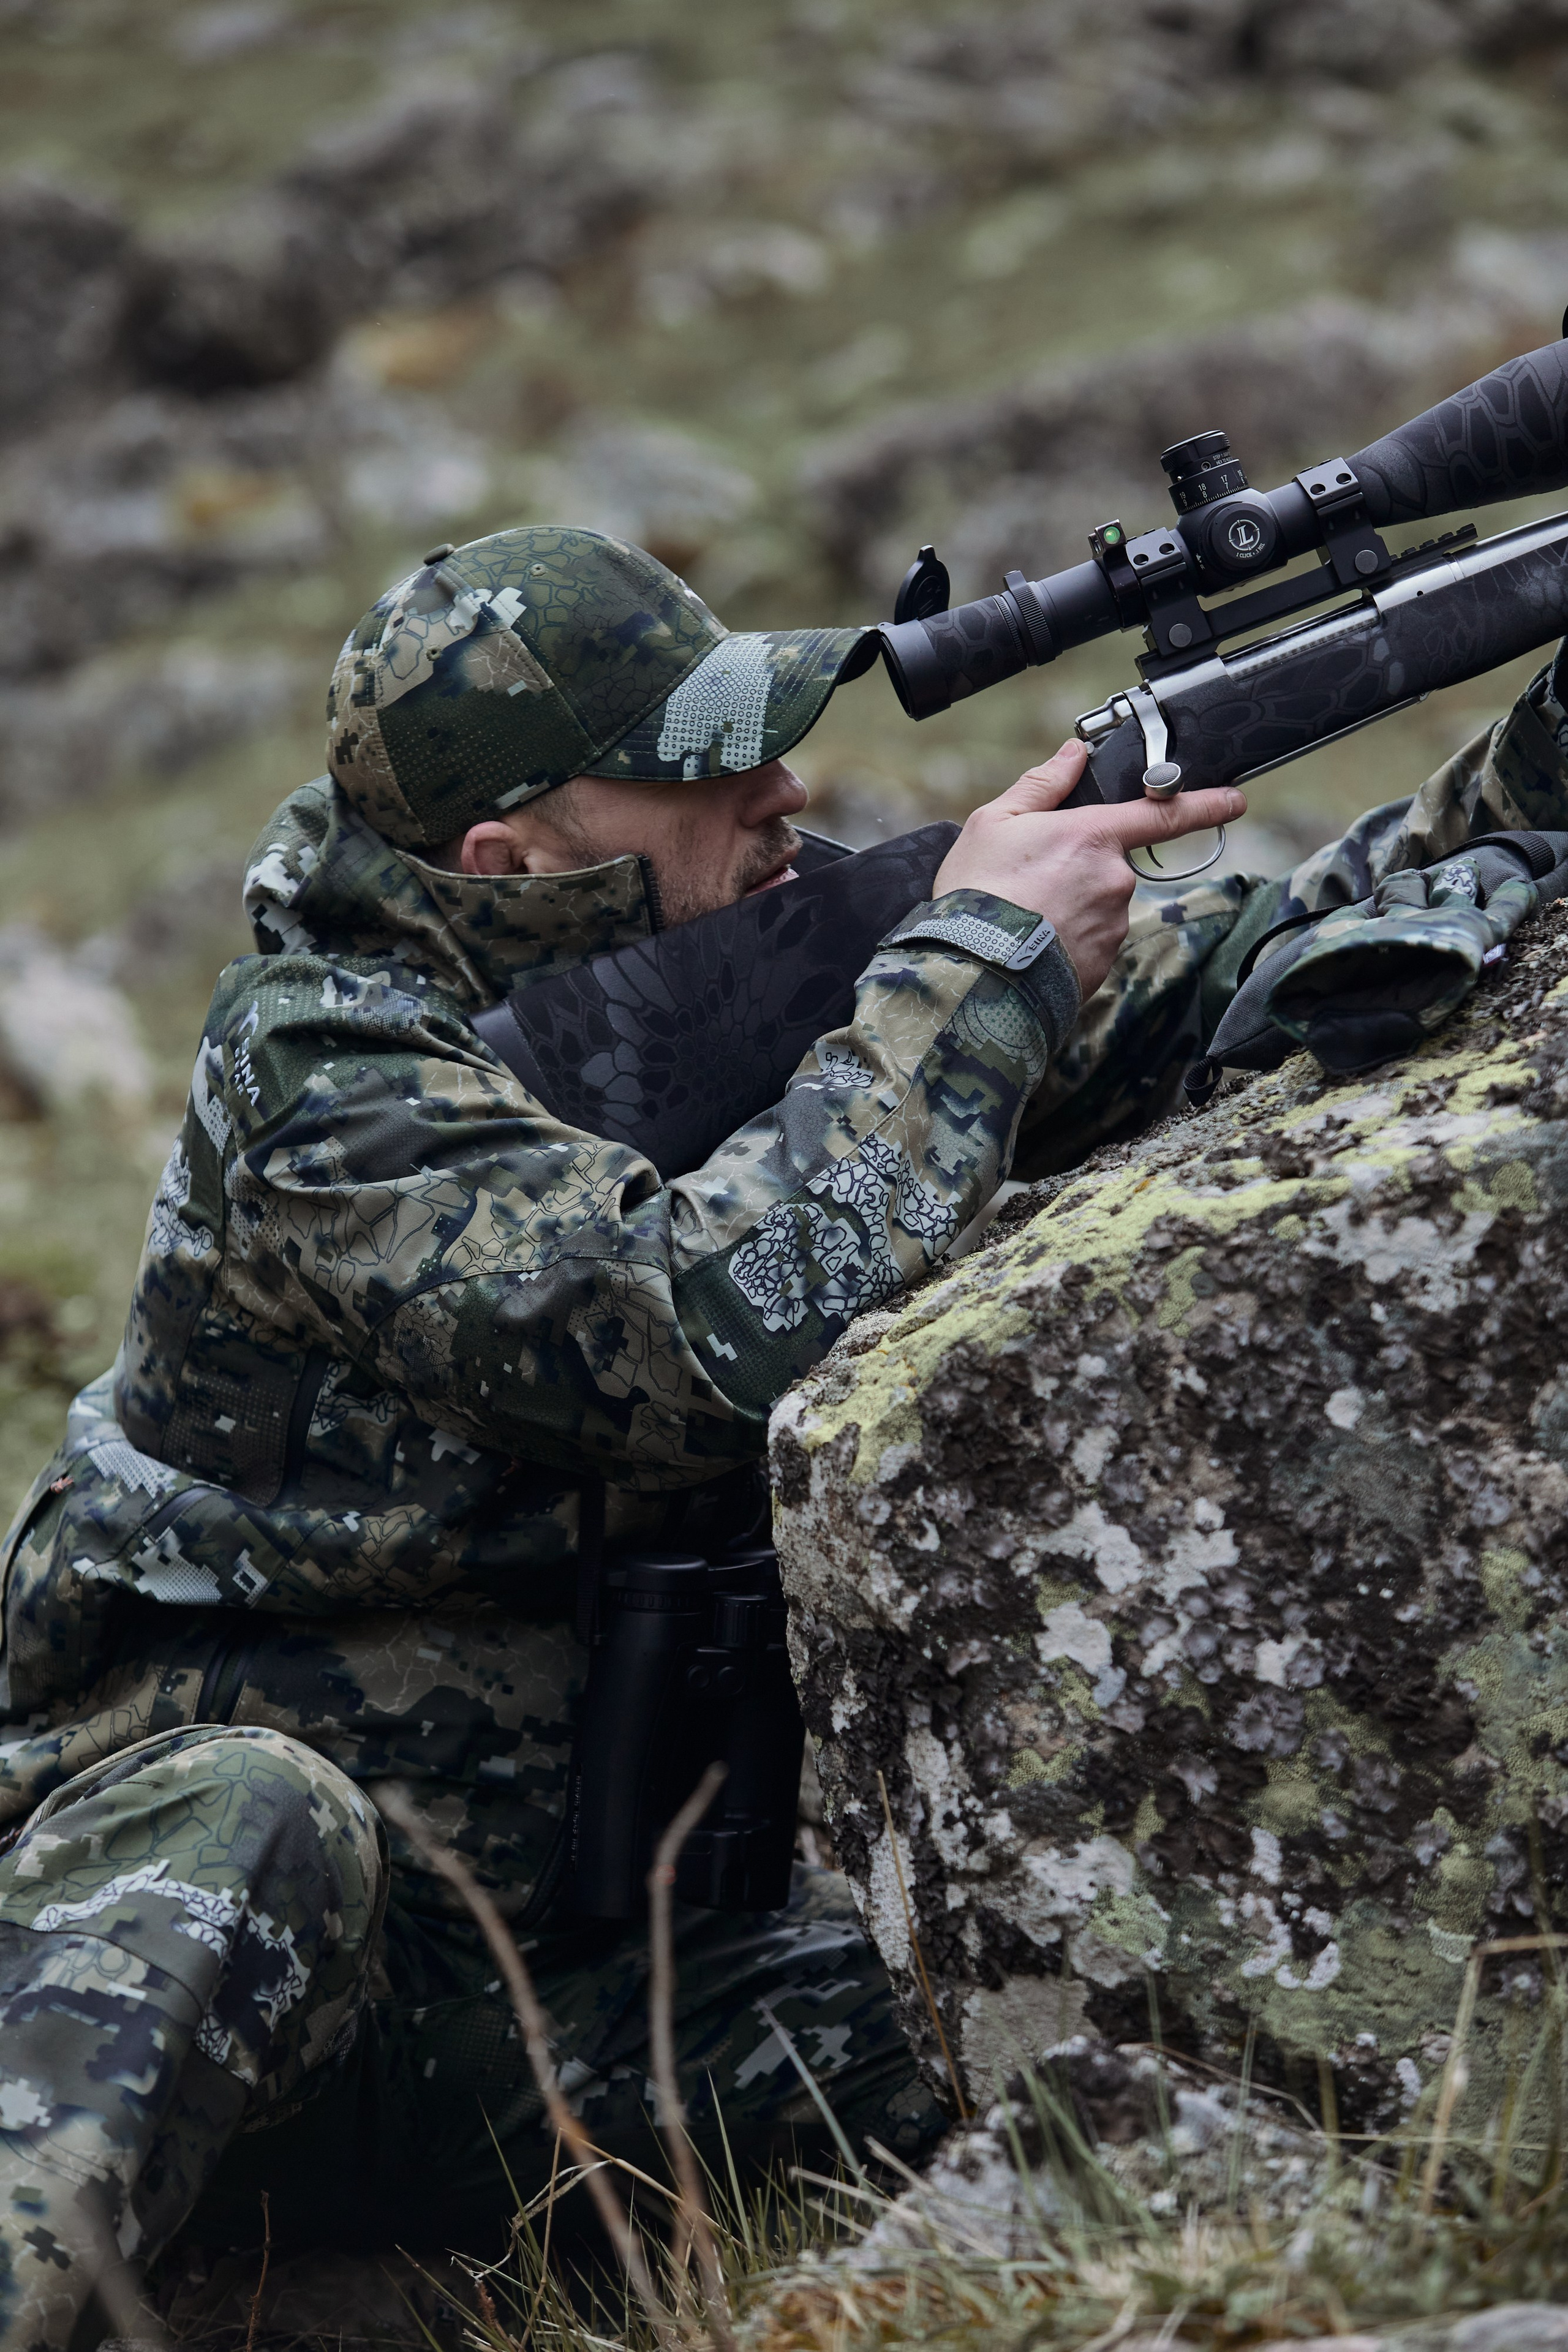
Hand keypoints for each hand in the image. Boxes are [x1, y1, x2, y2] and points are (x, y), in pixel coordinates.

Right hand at [932, 740, 1245, 1001]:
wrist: (973, 971)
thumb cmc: (978, 893)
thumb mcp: (994, 823)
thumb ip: (1042, 785)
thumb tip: (1073, 754)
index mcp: (1094, 836)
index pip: (1165, 814)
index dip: (1205, 804)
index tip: (1234, 801)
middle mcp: (1115, 879)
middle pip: (1109, 865)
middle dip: (1078, 870)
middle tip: (1029, 883)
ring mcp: (1112, 925)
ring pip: (1099, 905)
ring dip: (1070, 907)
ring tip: (1024, 916)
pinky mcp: (1103, 964)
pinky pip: (1090, 942)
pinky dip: (1066, 940)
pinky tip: (1032, 942)